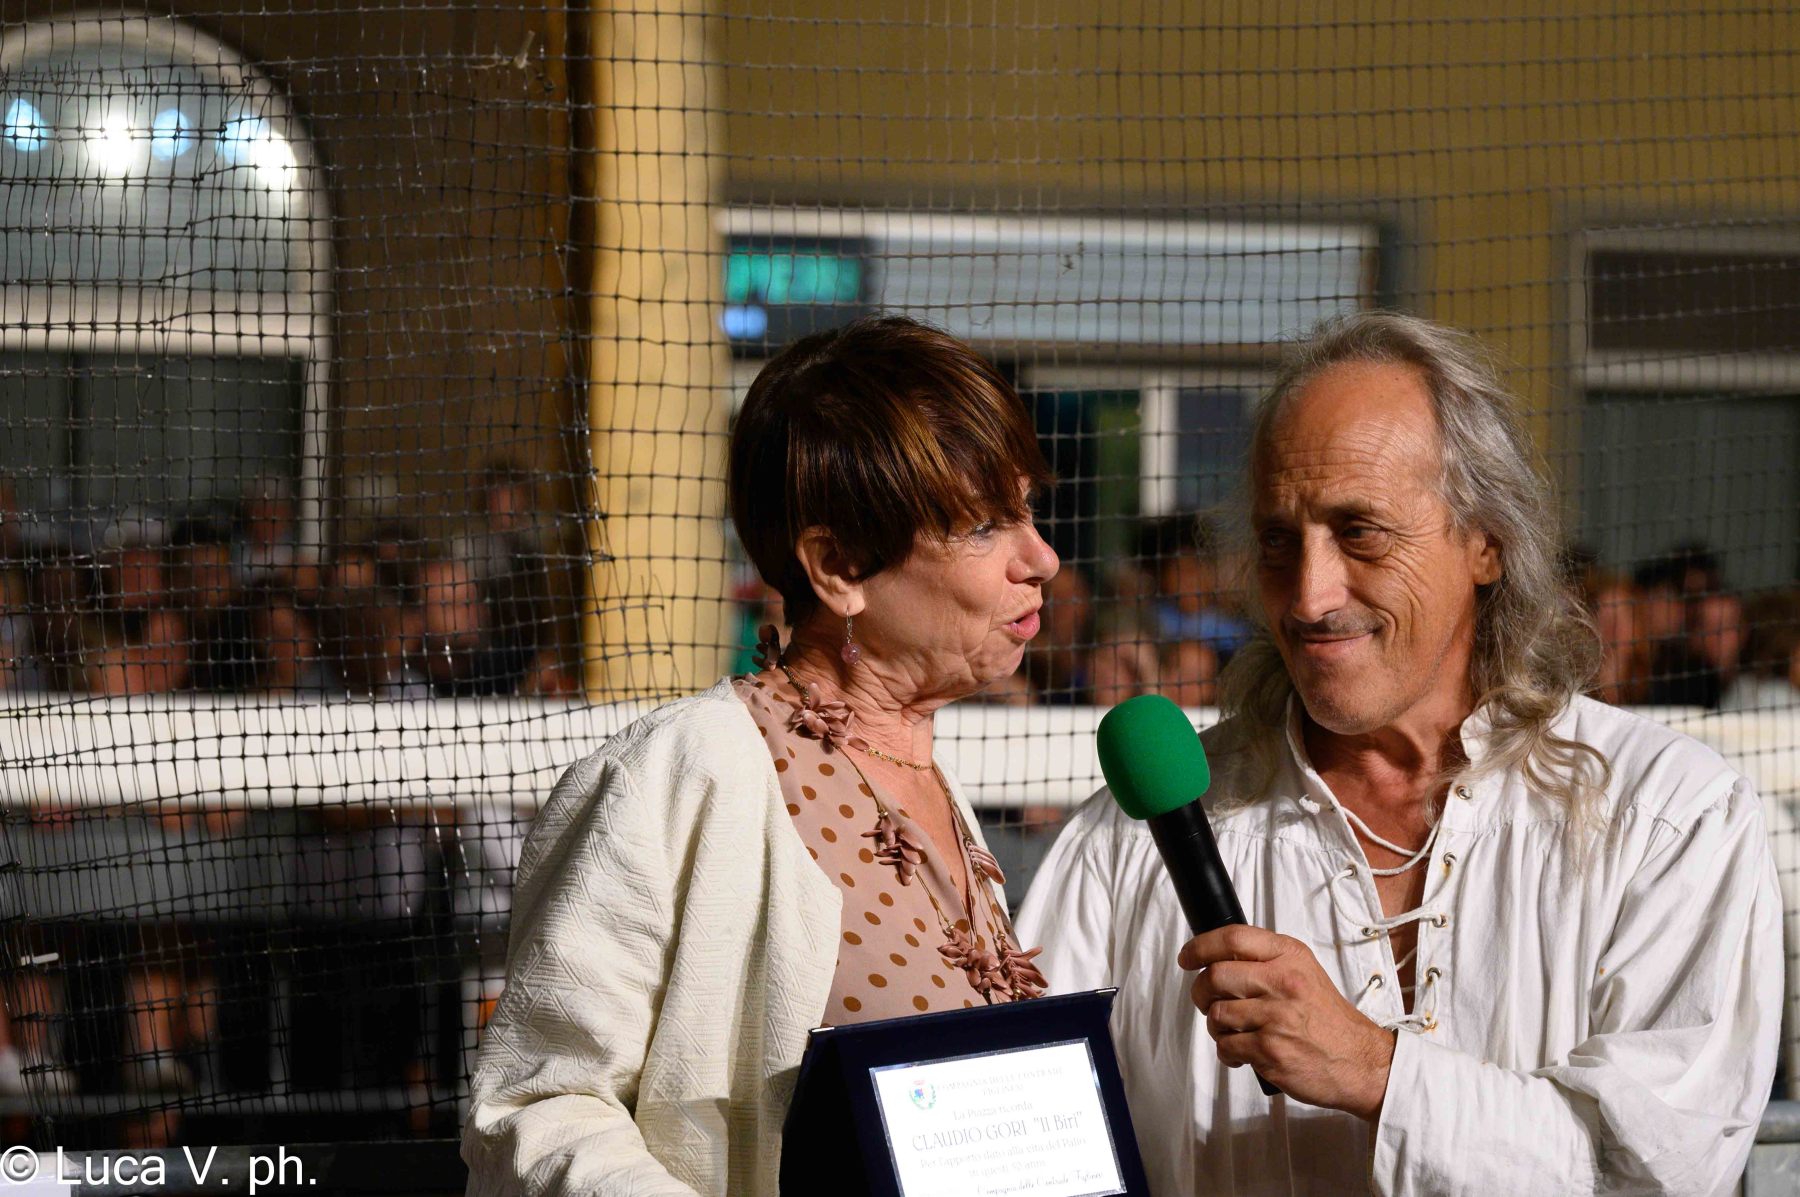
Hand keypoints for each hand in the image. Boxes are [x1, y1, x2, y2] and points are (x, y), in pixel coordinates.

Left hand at [1179, 924, 1394, 1119]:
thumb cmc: (1328, 1019)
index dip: (1201, 946)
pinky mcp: (1270, 1051)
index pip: (1233, 938)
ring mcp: (1276, 1018)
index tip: (1187, 958)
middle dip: (1201, 992)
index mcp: (1290, 956)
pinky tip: (1244, 1053)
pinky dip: (1228, 1052)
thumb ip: (1266, 961)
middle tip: (1207, 1001)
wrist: (1361, 1061)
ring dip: (1217, 1026)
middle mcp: (1283, 982)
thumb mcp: (1305, 973)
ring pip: (1217, 1014)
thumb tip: (1217, 958)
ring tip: (1236, 1032)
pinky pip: (1226, 1047)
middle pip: (1215, 976)